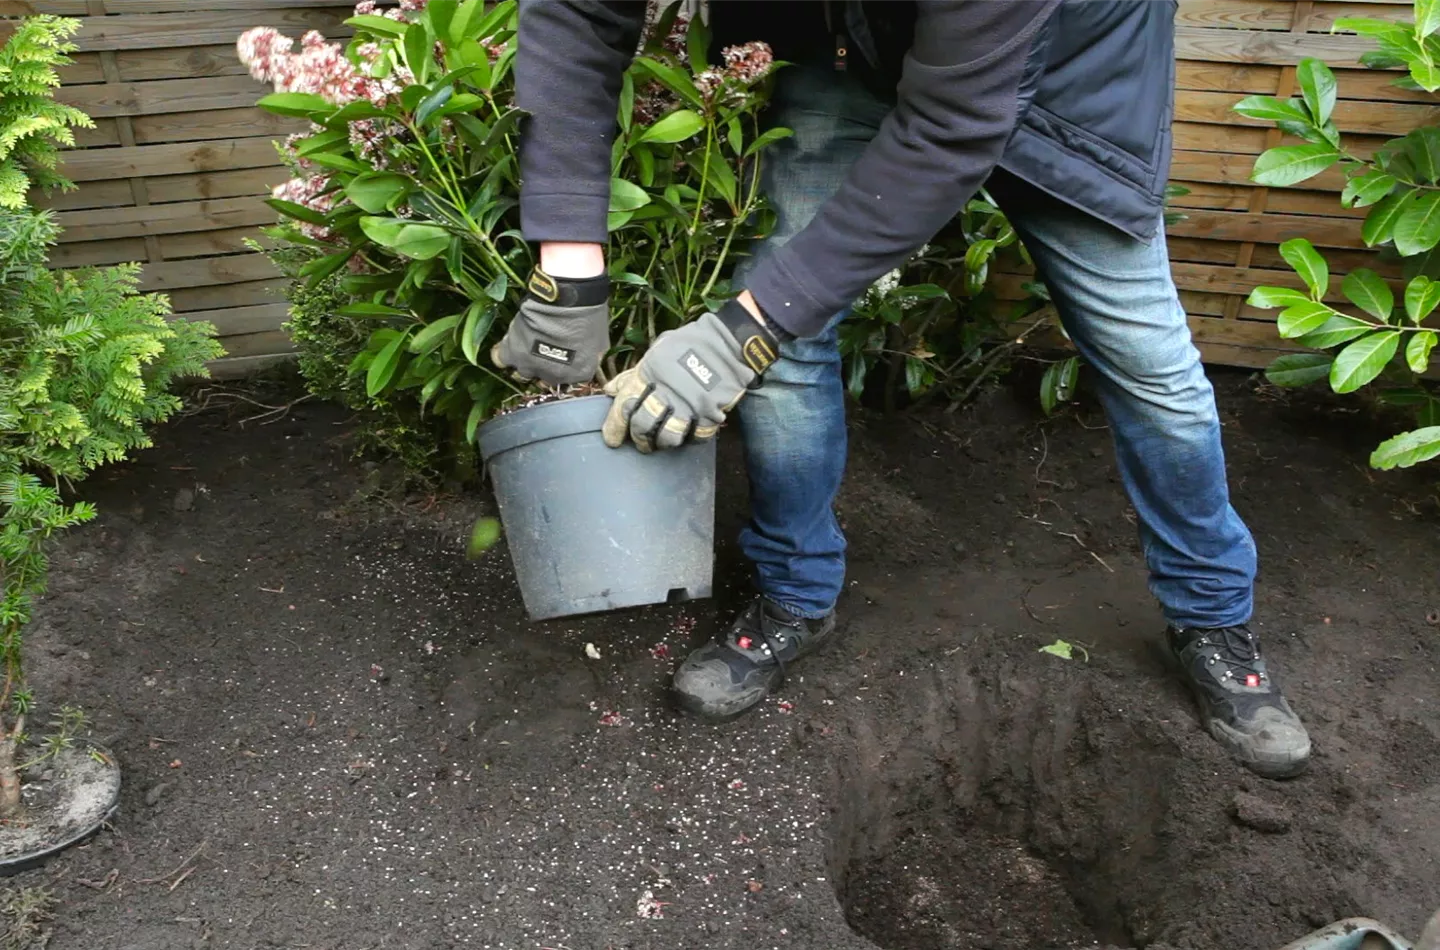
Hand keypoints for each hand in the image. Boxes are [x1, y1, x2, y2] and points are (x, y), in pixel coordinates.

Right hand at [491, 267, 609, 385]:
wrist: (565, 300)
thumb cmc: (588, 315)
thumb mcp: (600, 341)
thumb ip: (592, 356)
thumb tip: (587, 358)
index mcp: (578, 375)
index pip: (570, 380)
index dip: (565, 369)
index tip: (563, 358)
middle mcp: (554, 377)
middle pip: (546, 380)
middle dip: (545, 368)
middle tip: (544, 351)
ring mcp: (531, 368)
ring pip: (523, 374)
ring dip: (525, 363)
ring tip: (525, 348)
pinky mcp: (512, 354)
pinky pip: (501, 360)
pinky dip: (503, 354)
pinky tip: (509, 346)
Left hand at [601, 298, 781, 452]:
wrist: (729, 341)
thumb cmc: (690, 344)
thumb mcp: (657, 352)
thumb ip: (633, 373)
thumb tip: (610, 390)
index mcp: (650, 372)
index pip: (625, 405)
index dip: (615, 426)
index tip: (612, 439)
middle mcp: (667, 389)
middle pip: (644, 424)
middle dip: (639, 438)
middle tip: (641, 443)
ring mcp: (690, 403)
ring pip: (668, 435)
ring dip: (663, 442)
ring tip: (662, 442)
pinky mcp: (711, 412)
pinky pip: (697, 436)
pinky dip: (692, 438)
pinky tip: (689, 434)